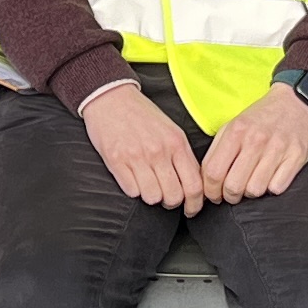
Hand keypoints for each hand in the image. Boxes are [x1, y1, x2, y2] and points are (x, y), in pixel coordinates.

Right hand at [81, 80, 207, 212]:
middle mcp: (159, 151)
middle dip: (171, 203)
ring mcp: (137, 157)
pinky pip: (131, 191)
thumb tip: (193, 182)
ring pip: (152, 197)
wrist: (111, 98)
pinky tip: (133, 178)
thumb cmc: (141, 114)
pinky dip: (133, 190)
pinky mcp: (116, 161)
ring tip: (148, 185)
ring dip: (151, 196)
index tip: (191, 209)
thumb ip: (182, 155)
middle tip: (166, 198)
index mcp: (176, 143)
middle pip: (173, 196)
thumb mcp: (170, 130)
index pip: (194, 185)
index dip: (195, 204)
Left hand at [197, 79, 307, 204]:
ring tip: (253, 183)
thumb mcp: (235, 124)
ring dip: (251, 192)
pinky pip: (277, 188)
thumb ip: (219, 149)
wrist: (298, 101)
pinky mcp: (297, 157)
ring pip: (255, 190)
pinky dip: (272, 188)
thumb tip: (207, 178)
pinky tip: (271, 178)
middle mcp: (256, 140)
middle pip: (233, 186)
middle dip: (230, 196)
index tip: (214, 194)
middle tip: (233, 193)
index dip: (210, 190)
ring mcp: (277, 149)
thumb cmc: (264, 116)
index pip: (213, 172)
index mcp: (236, 131)